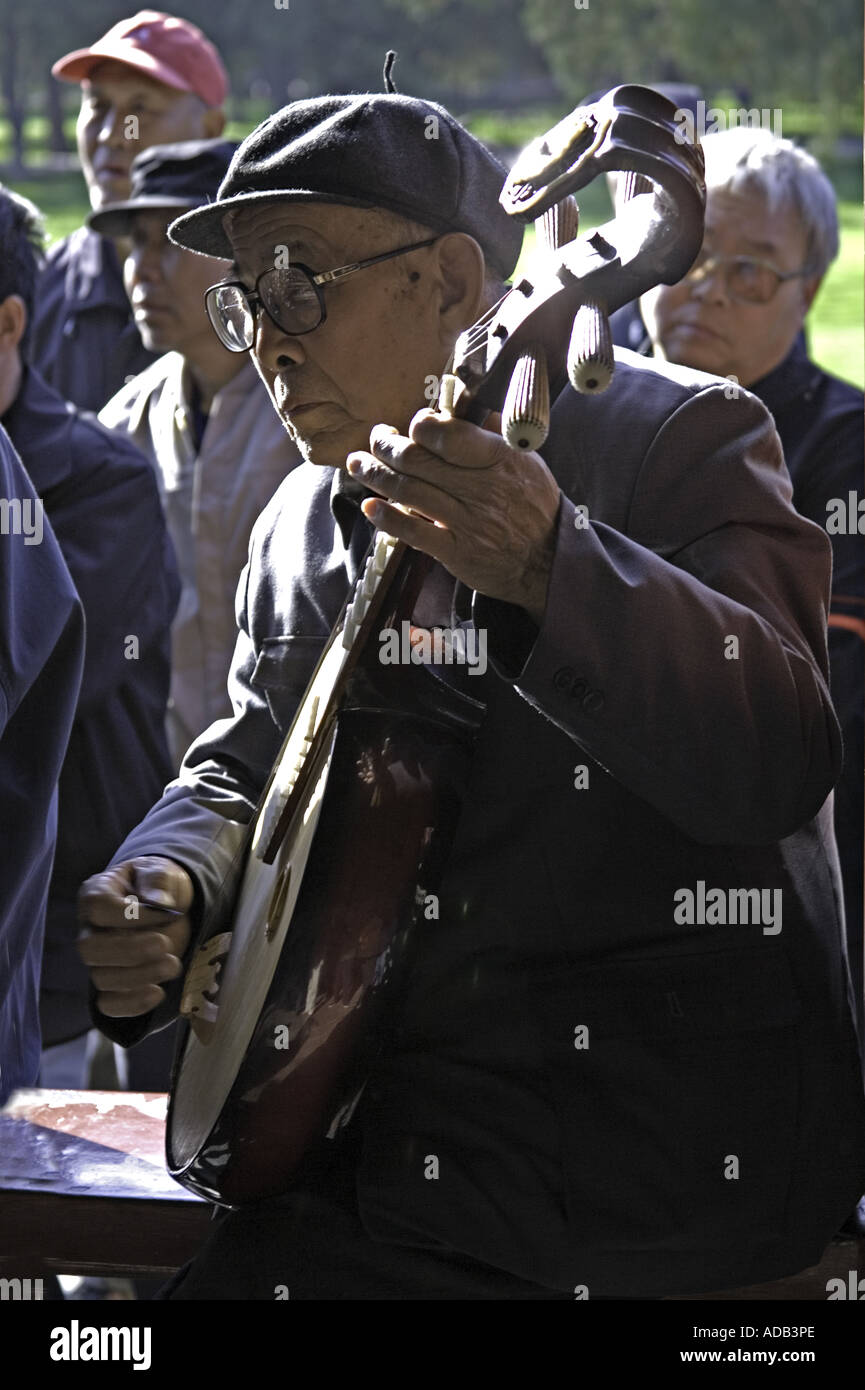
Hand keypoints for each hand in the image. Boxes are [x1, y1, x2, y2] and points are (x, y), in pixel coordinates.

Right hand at [77, 856, 193, 1017]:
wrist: (170, 909)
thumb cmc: (160, 886)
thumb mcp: (162, 870)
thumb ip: (159, 879)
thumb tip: (159, 901)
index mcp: (96, 894)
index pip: (98, 908)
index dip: (131, 915)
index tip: (165, 912)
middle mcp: (89, 929)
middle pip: (89, 950)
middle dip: (131, 951)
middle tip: (165, 944)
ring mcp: (98, 960)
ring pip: (101, 979)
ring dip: (141, 976)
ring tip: (173, 964)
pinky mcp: (112, 985)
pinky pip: (109, 1004)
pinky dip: (133, 1004)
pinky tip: (159, 992)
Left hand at [346, 408, 560, 625]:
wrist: (547, 561)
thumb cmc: (533, 505)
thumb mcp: (526, 462)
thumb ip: (492, 433)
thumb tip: (463, 401)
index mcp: (500, 458)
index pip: (450, 434)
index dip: (421, 426)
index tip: (412, 425)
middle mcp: (482, 488)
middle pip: (419, 461)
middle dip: (387, 446)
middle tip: (376, 439)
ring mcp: (468, 522)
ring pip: (409, 492)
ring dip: (376, 475)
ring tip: (358, 463)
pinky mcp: (457, 552)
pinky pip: (414, 532)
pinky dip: (387, 517)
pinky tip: (369, 506)